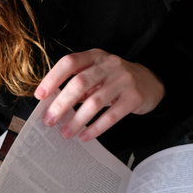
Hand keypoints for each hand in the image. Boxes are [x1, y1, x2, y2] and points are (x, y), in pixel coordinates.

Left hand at [34, 48, 164, 141]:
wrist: (151, 82)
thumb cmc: (117, 80)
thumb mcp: (99, 74)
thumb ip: (80, 84)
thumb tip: (55, 104)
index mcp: (95, 56)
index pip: (70, 63)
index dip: (53, 79)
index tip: (40, 96)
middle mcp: (109, 65)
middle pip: (80, 83)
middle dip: (61, 104)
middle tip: (49, 120)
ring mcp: (123, 81)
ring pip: (94, 102)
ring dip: (77, 120)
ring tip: (65, 133)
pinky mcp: (134, 98)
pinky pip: (112, 116)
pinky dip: (96, 128)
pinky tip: (86, 136)